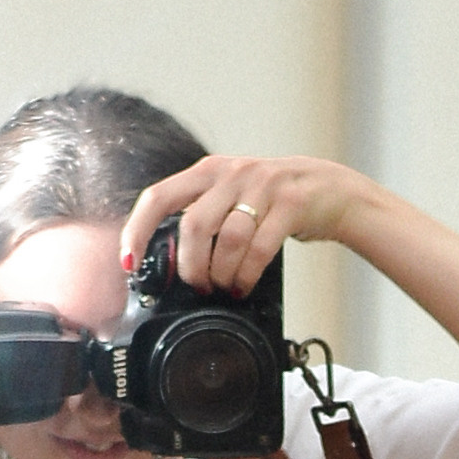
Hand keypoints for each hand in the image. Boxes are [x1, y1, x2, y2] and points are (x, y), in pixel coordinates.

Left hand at [121, 153, 371, 299]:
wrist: (330, 189)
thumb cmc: (273, 200)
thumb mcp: (231, 195)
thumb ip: (202, 214)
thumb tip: (170, 260)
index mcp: (208, 172)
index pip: (158, 197)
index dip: (137, 231)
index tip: (129, 263)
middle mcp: (232, 174)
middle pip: (193, 225)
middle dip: (191, 266)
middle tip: (198, 286)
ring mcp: (263, 186)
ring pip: (227, 240)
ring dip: (221, 274)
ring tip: (224, 287)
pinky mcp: (291, 204)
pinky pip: (260, 248)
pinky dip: (246, 275)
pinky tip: (243, 285)